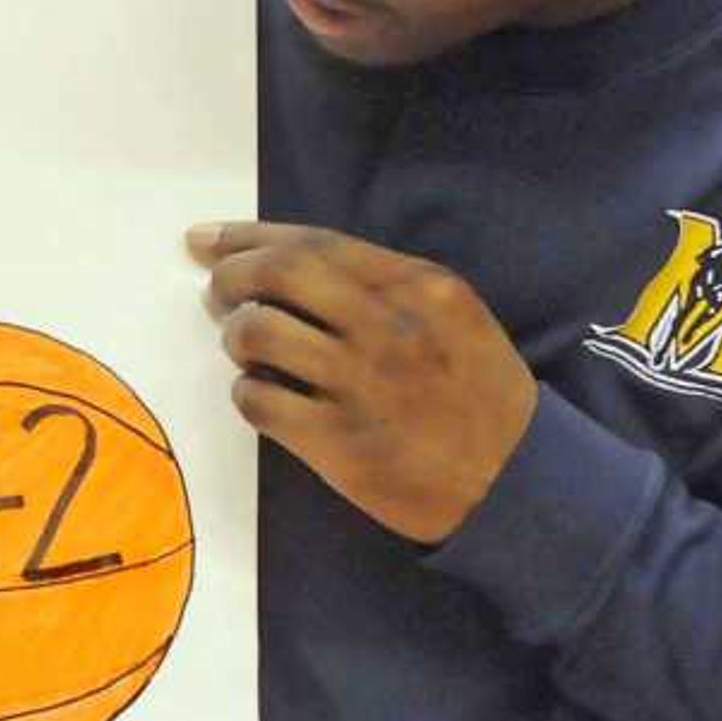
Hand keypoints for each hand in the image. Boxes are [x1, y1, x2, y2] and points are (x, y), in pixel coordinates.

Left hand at [186, 221, 536, 544]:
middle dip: (230, 275)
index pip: (315, 244)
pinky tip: (260, 394)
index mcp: (420, 287)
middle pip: (278, 275)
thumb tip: (288, 264)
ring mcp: (362, 385)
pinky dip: (246, 393)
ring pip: (258, 334)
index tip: (207, 239)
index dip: (248, 237)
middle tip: (216, 290)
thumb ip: (384, 286)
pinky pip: (259, 402)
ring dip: (235, 335)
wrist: (515, 483)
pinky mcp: (340, 443)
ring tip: (244, 347)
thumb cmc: (479, 395)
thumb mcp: (454, 317)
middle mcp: (389, 327)